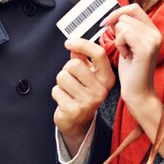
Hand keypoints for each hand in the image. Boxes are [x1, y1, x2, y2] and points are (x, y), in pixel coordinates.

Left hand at [52, 38, 114, 156]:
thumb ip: (82, 58)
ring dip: (61, 82)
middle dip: (67, 69)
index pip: (98, 54)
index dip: (82, 44)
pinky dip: (57, 94)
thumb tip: (75, 46)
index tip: (69, 43)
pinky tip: (65, 100)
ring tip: (68, 90)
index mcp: (107, 78)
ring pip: (63, 76)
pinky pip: (56, 90)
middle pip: (74, 63)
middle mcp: (101, 90)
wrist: (79, 121)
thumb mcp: (87, 74)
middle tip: (72, 79)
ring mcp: (88, 101)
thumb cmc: (83, 93)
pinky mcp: (74, 110)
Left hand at [102, 3, 161, 109]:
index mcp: (153, 31)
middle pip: (126, 16)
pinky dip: (120, 45)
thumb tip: (113, 16)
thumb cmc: (131, 71)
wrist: (138, 92)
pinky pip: (124, 34)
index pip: (134, 8)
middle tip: (125, 49)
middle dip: (118, 32)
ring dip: (118, 40)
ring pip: (123, 25)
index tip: (105, 23)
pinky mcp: (146, 48)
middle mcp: (156, 33)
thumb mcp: (128, 45)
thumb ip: (126, 29)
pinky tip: (126, 56)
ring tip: (127, 54)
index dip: (118, 13)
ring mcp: (153, 40)